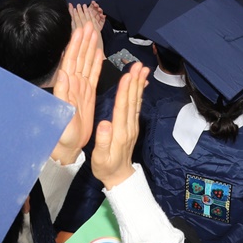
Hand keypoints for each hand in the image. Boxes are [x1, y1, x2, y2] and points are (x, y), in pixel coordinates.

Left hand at [51, 23, 100, 164]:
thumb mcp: (61, 114)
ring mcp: (81, 88)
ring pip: (86, 63)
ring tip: (94, 33)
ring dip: (90, 48)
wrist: (69, 146)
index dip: (75, 45)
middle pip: (80, 57)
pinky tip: (98, 53)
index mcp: (67, 86)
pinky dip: (96, 63)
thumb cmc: (62, 133)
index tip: (80, 30)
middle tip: (89, 25)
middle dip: (84, 41)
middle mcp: (74, 84)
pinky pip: (93, 75)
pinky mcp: (88, 94)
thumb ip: (62, 94)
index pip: (71, 60)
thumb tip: (63, 74)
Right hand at [92, 62, 147, 189]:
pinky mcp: (133, 125)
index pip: (122, 108)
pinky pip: (137, 106)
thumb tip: (105, 123)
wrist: (119, 176)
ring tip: (142, 69)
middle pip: (131, 101)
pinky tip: (141, 83)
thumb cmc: (106, 167)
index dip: (124, 91)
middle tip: (138, 65)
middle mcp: (128, 126)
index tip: (127, 76)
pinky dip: (139, 92)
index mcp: (119, 132)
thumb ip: (103, 140)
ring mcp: (133, 125)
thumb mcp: (100, 157)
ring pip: (136, 101)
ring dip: (139, 84)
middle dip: (134, 82)